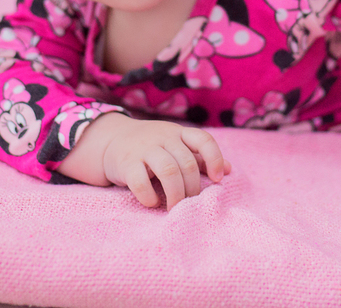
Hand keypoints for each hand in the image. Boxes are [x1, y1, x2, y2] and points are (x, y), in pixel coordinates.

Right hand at [98, 115, 231, 209]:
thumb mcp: (176, 146)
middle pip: (187, 163)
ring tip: (174, 207)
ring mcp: (144, 149)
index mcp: (178, 133)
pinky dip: (149, 196)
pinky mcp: (126, 163)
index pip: (203, 140)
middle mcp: (163, 137)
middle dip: (192, 188)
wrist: (111, 140)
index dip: (215, 159)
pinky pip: (140, 181)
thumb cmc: (152, 147)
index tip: (217, 179)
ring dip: (176, 194)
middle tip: (189, 203)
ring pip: (168, 171)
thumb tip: (229, 170)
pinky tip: (152, 202)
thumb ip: (200, 157)